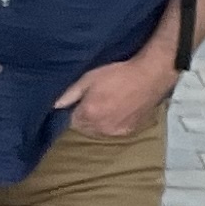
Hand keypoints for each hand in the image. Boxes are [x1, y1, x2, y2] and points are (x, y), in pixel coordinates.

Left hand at [54, 41, 178, 141]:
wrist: (149, 76)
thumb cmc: (118, 74)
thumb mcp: (90, 78)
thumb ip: (71, 93)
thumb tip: (55, 105)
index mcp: (88, 115)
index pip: (72, 122)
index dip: (74, 111)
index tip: (79, 102)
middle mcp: (101, 128)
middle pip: (85, 128)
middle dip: (86, 118)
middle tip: (94, 102)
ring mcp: (116, 131)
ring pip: (100, 131)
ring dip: (99, 123)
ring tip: (107, 105)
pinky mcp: (130, 131)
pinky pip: (115, 131)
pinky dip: (113, 124)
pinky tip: (119, 110)